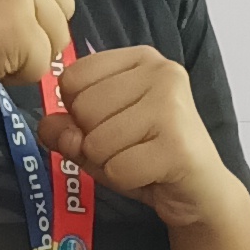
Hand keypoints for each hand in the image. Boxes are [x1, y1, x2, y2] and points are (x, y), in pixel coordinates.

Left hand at [47, 47, 238, 230]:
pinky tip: (151, 174)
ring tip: (139, 160)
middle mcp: (161, 72)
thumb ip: (67, 129)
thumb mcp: (98, 137)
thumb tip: (48, 126)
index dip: (78, 112)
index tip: (113, 122)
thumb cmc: (148, 156)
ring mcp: (172, 105)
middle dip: (94, 142)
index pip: (72, 78)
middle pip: (83, 109)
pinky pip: (117, 169)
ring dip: (109, 164)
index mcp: (139, 59)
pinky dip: (125, 180)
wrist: (200, 190)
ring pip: (96, 141)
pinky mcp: (177, 144)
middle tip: (129, 148)